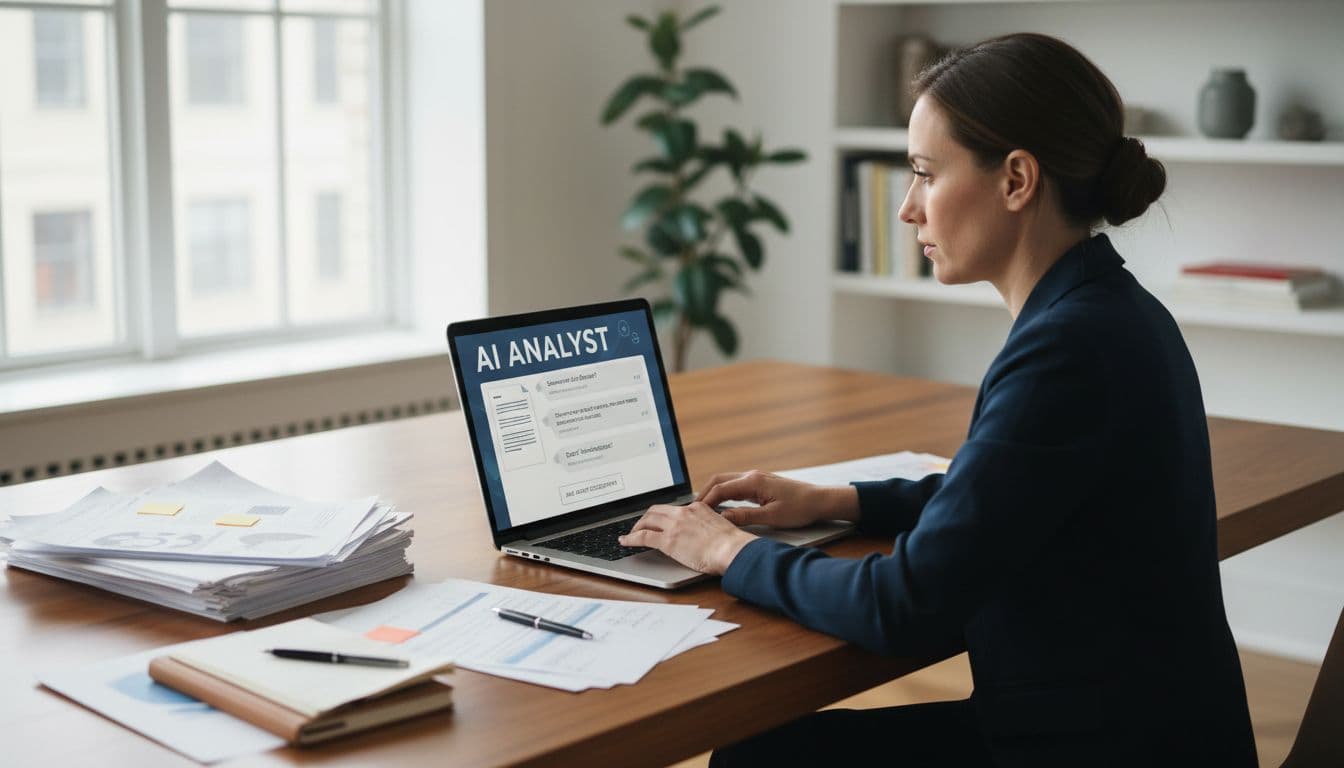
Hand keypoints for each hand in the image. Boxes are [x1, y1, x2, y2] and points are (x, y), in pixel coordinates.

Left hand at [618, 502, 756, 574]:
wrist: (732, 550)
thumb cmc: (732, 545)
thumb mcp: (720, 528)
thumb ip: (709, 527)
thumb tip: (705, 535)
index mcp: (697, 508)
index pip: (674, 508)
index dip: (662, 514)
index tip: (658, 519)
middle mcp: (684, 513)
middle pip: (656, 510)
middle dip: (645, 517)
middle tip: (640, 525)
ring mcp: (674, 526)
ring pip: (647, 520)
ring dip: (636, 527)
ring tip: (631, 534)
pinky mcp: (668, 540)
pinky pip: (643, 536)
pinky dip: (631, 538)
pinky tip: (625, 542)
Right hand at [696, 470, 859, 528]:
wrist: (820, 500)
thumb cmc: (800, 508)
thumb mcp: (771, 517)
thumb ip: (745, 517)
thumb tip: (722, 519)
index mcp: (753, 482)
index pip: (720, 489)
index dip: (705, 501)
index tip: (694, 513)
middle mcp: (752, 476)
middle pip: (719, 480)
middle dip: (704, 494)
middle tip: (693, 510)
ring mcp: (756, 478)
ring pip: (726, 481)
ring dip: (713, 493)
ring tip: (703, 509)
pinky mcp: (760, 483)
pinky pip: (736, 485)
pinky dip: (724, 493)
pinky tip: (722, 506)